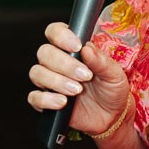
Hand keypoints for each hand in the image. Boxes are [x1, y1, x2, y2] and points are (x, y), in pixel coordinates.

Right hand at [28, 21, 129, 136]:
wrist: (111, 116)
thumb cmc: (112, 89)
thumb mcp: (114, 74)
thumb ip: (101, 60)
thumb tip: (87, 48)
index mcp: (72, 48)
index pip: (55, 32)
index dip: (61, 35)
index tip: (77, 46)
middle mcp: (57, 62)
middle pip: (44, 52)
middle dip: (64, 64)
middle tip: (84, 76)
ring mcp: (50, 81)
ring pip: (37, 73)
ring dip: (56, 81)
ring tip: (77, 90)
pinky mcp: (46, 101)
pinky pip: (34, 97)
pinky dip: (46, 99)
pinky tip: (62, 102)